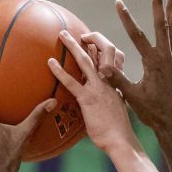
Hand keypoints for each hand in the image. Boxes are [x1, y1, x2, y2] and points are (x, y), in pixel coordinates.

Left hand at [48, 31, 137, 154]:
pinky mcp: (88, 99)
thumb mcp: (117, 109)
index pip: (114, 57)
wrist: (121, 140)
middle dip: (89, 38)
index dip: (103, 47)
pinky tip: (50, 63)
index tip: (94, 42)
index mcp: (117, 83)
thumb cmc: (118, 129)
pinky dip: (60, 71)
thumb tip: (102, 102)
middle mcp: (109, 81)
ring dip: (72, 46)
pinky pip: (71, 82)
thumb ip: (110, 100)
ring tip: (62, 35)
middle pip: (101, 51)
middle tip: (78, 32)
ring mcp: (98, 88)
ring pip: (84, 60)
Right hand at [93, 0, 171, 133]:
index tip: (119, 3)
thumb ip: (118, 80)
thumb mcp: (132, 96)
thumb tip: (102, 69)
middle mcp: (166, 57)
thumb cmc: (151, 112)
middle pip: (163, 24)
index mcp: (153, 62)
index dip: (126, 19)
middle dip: (160, 3)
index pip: (137, 35)